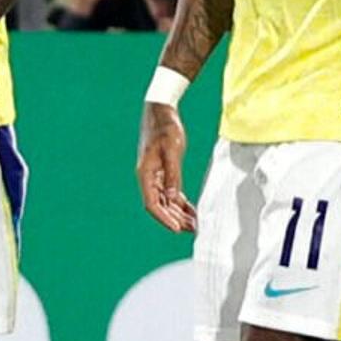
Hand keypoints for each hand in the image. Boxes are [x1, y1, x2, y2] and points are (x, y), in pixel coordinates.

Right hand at [138, 105, 195, 232]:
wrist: (161, 111)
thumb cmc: (166, 127)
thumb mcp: (172, 151)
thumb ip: (173, 174)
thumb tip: (174, 198)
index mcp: (145, 174)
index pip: (152, 204)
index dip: (164, 218)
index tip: (177, 229)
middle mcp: (148, 178)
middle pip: (160, 206)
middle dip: (175, 219)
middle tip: (193, 229)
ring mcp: (155, 176)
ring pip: (166, 201)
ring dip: (179, 213)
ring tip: (195, 224)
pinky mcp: (163, 171)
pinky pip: (171, 192)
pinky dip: (181, 202)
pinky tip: (193, 211)